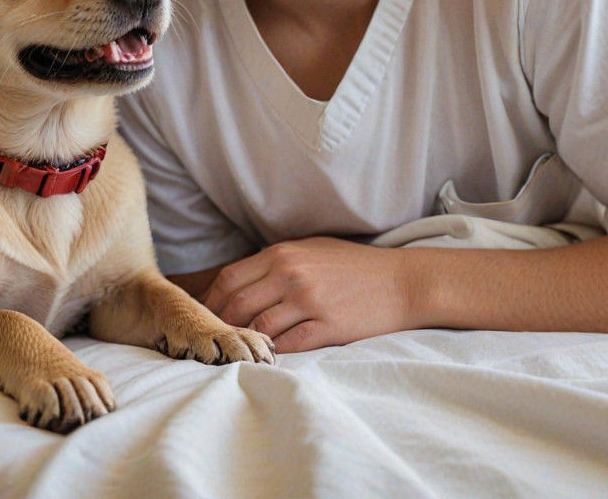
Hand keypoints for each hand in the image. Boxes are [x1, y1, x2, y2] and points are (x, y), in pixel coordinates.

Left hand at [201, 236, 415, 352]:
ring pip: (259, 328)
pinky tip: (273, 358)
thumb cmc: (355, 266)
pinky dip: (275, 353)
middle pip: (237, 305)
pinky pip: (288, 345)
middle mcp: (291, 274)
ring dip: (247, 343)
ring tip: (241, 354)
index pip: (230, 279)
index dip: (212, 302)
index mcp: (283, 254)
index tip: (206, 318)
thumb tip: (238, 284)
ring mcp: (309, 300)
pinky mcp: (327, 326)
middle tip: (217, 343)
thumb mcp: (312, 250)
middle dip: (222, 327)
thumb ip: (275, 263)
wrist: (401, 282)